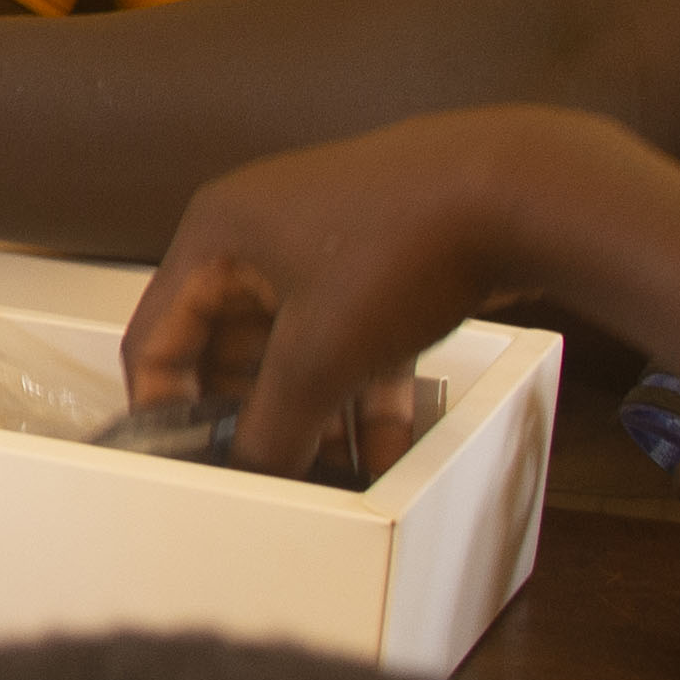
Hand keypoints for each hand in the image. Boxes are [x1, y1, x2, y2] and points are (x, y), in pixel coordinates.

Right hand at [123, 108, 630, 474]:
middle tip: (261, 482)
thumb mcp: (320, 353)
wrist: (521, 192)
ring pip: (297, 354)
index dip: (164, 409)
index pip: (158, 336)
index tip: (184, 470)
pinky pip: (351, 344)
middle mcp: (261, 236)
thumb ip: (273, 426)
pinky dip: (361, 400)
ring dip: (310, 420)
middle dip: (250, 422)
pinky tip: (382, 460)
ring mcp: (324, 249)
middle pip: (230, 352)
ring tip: (325, 487)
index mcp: (218, 236)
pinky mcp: (380, 267)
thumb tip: (253, 474)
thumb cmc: (402, 243)